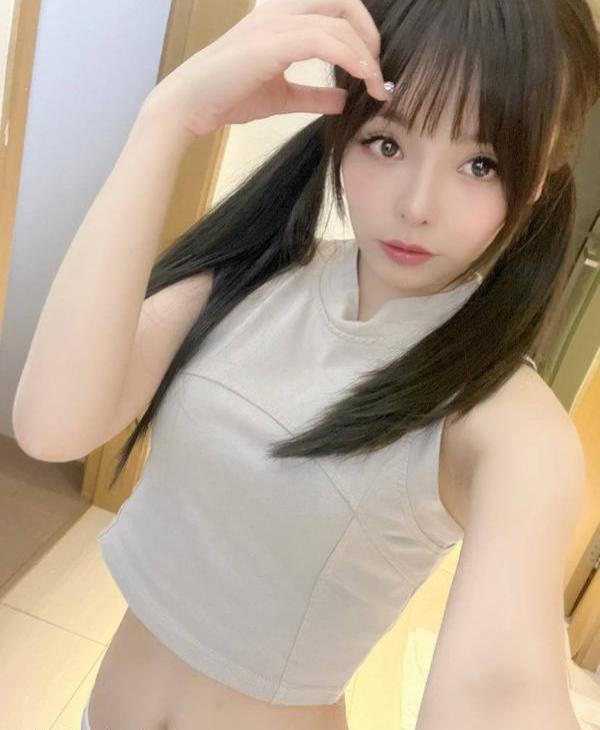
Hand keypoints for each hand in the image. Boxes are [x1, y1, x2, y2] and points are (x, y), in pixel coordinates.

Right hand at [142, 0, 386, 137]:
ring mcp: (274, 22)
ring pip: (338, 19)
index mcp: (281, 18)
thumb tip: (343, 100)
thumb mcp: (283, 97)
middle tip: (378, 75)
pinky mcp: (271, 42)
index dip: (362, 36)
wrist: (190, 105)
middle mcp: (279, 11)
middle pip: (344, 2)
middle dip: (370, 36)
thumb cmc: (228, 96)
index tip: (373, 74)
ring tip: (375, 84)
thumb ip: (314, 95)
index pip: (334, 9)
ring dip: (365, 52)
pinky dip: (350, 58)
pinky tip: (362, 79)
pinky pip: (323, 39)